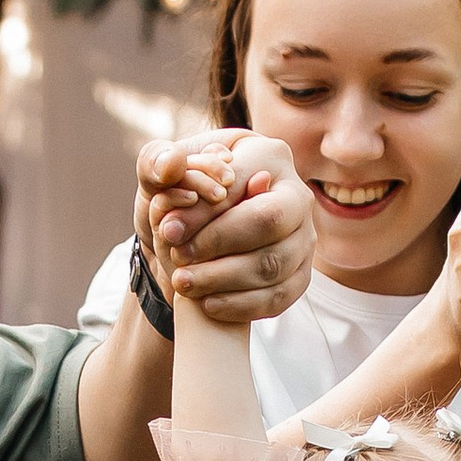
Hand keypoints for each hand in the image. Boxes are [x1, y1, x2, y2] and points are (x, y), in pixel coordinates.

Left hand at [136, 128, 311, 331]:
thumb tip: (170, 165)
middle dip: (218, 243)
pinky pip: (280, 296)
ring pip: (274, 263)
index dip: (203, 210)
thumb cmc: (181, 195)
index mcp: (268, 155)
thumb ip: (156, 162)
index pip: (240, 182)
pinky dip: (241, 305)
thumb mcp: (159, 173)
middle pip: (269, 221)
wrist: (193, 236)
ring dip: (224, 277)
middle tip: (179, 256)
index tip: (168, 230)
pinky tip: (207, 303)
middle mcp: (296, 194)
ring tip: (184, 281)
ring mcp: (304, 237)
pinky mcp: (300, 275)